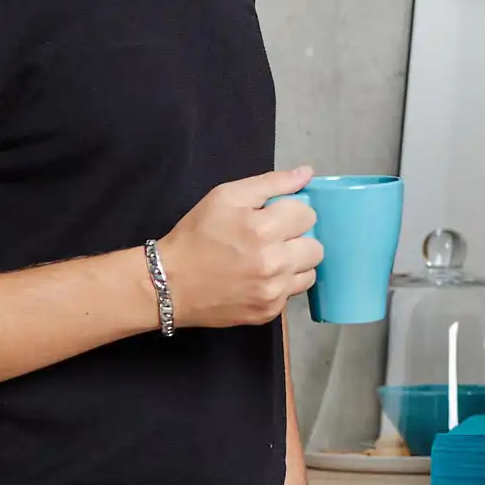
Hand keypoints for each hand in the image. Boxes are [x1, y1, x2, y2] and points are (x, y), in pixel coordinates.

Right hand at [154, 166, 322, 327]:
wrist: (168, 283)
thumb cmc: (196, 235)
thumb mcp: (225, 196)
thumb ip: (271, 183)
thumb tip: (306, 173)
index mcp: (264, 230)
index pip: (308, 215)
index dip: (290, 212)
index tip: (273, 217)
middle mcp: (274, 264)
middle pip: (316, 247)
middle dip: (298, 239)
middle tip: (272, 239)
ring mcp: (273, 292)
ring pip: (310, 273)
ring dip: (294, 264)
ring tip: (268, 259)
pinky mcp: (269, 312)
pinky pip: (292, 293)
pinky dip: (281, 284)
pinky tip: (258, 278)